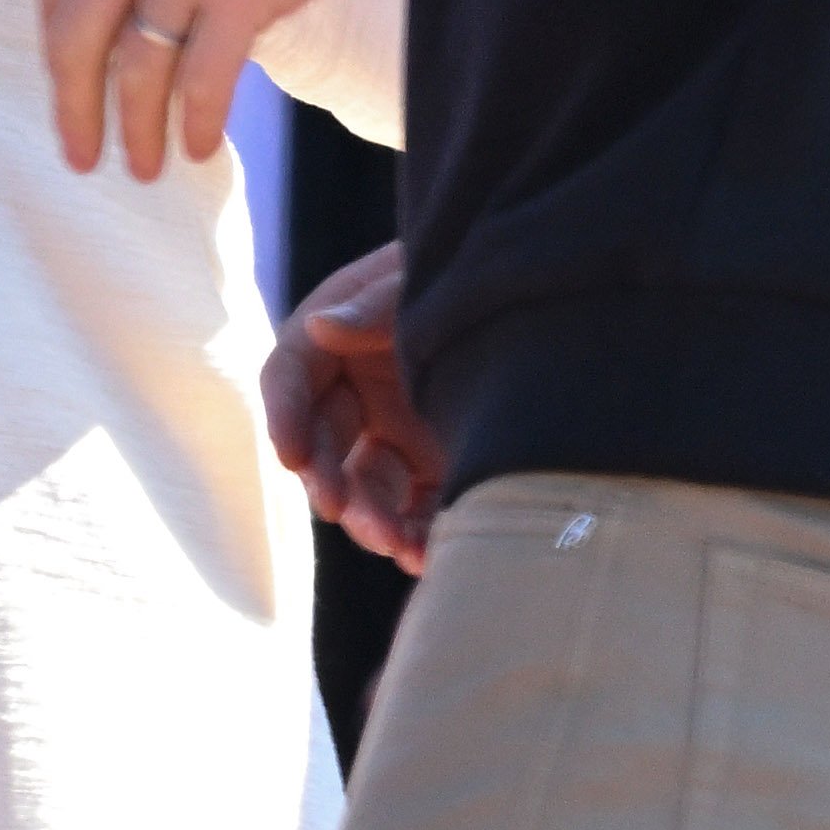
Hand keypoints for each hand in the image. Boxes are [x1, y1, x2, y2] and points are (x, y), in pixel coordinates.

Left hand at [44, 0, 353, 181]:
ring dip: (137, 128)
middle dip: (74, 108)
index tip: (68, 92)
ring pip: (137, 68)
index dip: (57, 53)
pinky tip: (198, 147)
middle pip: (77, 37)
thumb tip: (123, 3)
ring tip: (145, 168)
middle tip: (81, 157)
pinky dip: (195, 122)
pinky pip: (202, 77)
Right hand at [263, 241, 444, 570]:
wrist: (545, 293)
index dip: (285, 416)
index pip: (292, 375)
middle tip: (342, 512)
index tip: (291, 456)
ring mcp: (397, 429)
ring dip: (372, 521)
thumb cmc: (474, 272)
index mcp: (342, 335)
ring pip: (365, 488)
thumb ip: (377, 303)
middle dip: (329, 482)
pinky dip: (415, 535)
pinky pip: (414, 509)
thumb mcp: (421, 279)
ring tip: (400, 547)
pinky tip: (427, 557)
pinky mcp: (434, 464)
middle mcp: (360, 388)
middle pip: (324, 444)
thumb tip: (319, 326)